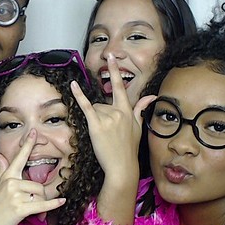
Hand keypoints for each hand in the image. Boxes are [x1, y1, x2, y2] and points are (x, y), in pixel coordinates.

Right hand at [0, 133, 68, 224]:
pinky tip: (62, 201)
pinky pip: (41, 204)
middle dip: (40, 198)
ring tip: (31, 212)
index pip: (19, 157)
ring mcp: (15, 195)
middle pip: (38, 185)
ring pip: (40, 195)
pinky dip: (52, 205)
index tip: (35, 132)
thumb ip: (2, 170)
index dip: (28, 145)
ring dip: (40, 206)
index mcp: (8, 176)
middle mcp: (11, 182)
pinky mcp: (20, 208)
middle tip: (33, 206)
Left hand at [76, 57, 154, 181]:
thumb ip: (141, 109)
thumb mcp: (138, 127)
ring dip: (96, 120)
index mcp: (127, 112)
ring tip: (104, 135)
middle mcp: (118, 112)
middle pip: (102, 103)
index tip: (111, 58)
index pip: (121, 87)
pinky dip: (79, 96)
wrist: (122, 166)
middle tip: (109, 128)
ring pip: (95, 109)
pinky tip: (73, 85)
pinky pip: (86, 106)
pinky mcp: (96, 124)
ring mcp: (107, 118)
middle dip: (102, 115)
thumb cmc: (129, 148)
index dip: (115, 72)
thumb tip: (152, 97)